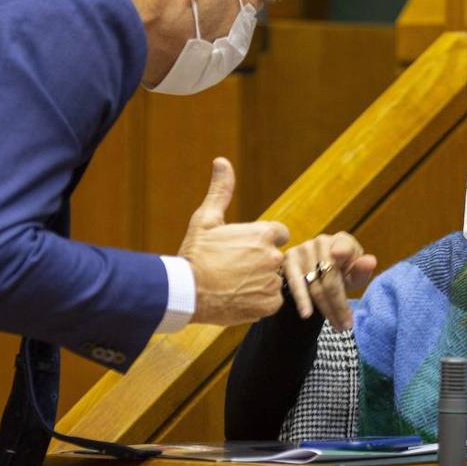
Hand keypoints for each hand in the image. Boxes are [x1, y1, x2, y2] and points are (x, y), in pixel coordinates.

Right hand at [178, 157, 288, 325]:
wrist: (187, 291)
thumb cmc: (195, 253)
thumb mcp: (206, 218)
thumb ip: (221, 190)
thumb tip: (222, 161)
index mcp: (262, 234)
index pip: (279, 233)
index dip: (263, 240)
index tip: (246, 247)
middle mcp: (272, 257)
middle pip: (274, 258)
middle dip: (259, 262)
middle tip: (234, 268)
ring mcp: (271, 282)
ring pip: (271, 280)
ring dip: (258, 282)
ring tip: (233, 284)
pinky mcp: (268, 304)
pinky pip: (271, 301)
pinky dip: (258, 300)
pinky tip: (238, 296)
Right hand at [282, 232, 376, 330]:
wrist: (318, 267)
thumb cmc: (342, 271)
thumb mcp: (355, 272)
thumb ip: (362, 269)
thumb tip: (370, 261)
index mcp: (342, 240)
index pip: (346, 257)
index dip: (349, 269)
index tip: (351, 284)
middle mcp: (321, 240)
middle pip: (330, 279)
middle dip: (339, 306)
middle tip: (346, 326)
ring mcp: (303, 249)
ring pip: (315, 285)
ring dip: (326, 309)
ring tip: (337, 326)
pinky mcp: (289, 259)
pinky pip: (296, 283)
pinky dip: (301, 300)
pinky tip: (306, 314)